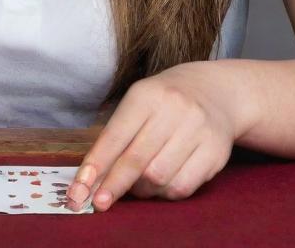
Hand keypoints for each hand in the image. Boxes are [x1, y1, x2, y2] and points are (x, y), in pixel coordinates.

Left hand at [66, 61, 253, 210]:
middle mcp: (173, 108)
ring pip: (159, 177)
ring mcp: (197, 129)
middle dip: (114, 185)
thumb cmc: (164, 102)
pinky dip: (165, 194)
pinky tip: (160, 185)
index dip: (96, 165)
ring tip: (137, 185)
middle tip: (99, 203)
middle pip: (137, 160)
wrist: (214, 92)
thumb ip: (116, 137)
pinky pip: (183, 186)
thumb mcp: (138, 103)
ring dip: (141, 190)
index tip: (79, 189)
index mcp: (146, 94)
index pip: (115, 135)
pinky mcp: (215, 151)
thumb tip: (90, 179)